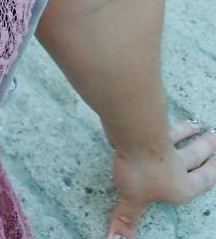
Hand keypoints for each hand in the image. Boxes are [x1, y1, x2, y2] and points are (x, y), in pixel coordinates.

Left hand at [105, 118, 215, 236]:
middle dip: (206, 149)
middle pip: (195, 156)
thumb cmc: (139, 169)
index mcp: (180, 186)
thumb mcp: (131, 198)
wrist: (135, 132)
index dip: (210, 173)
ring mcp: (166, 142)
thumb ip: (126, 218)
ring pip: (182, 138)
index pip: (201, 181)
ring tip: (198, 126)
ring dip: (190, 132)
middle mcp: (177, 164)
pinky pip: (165, 124)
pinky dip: (171, 121)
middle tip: (214, 138)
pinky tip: (166, 114)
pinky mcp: (152, 125)